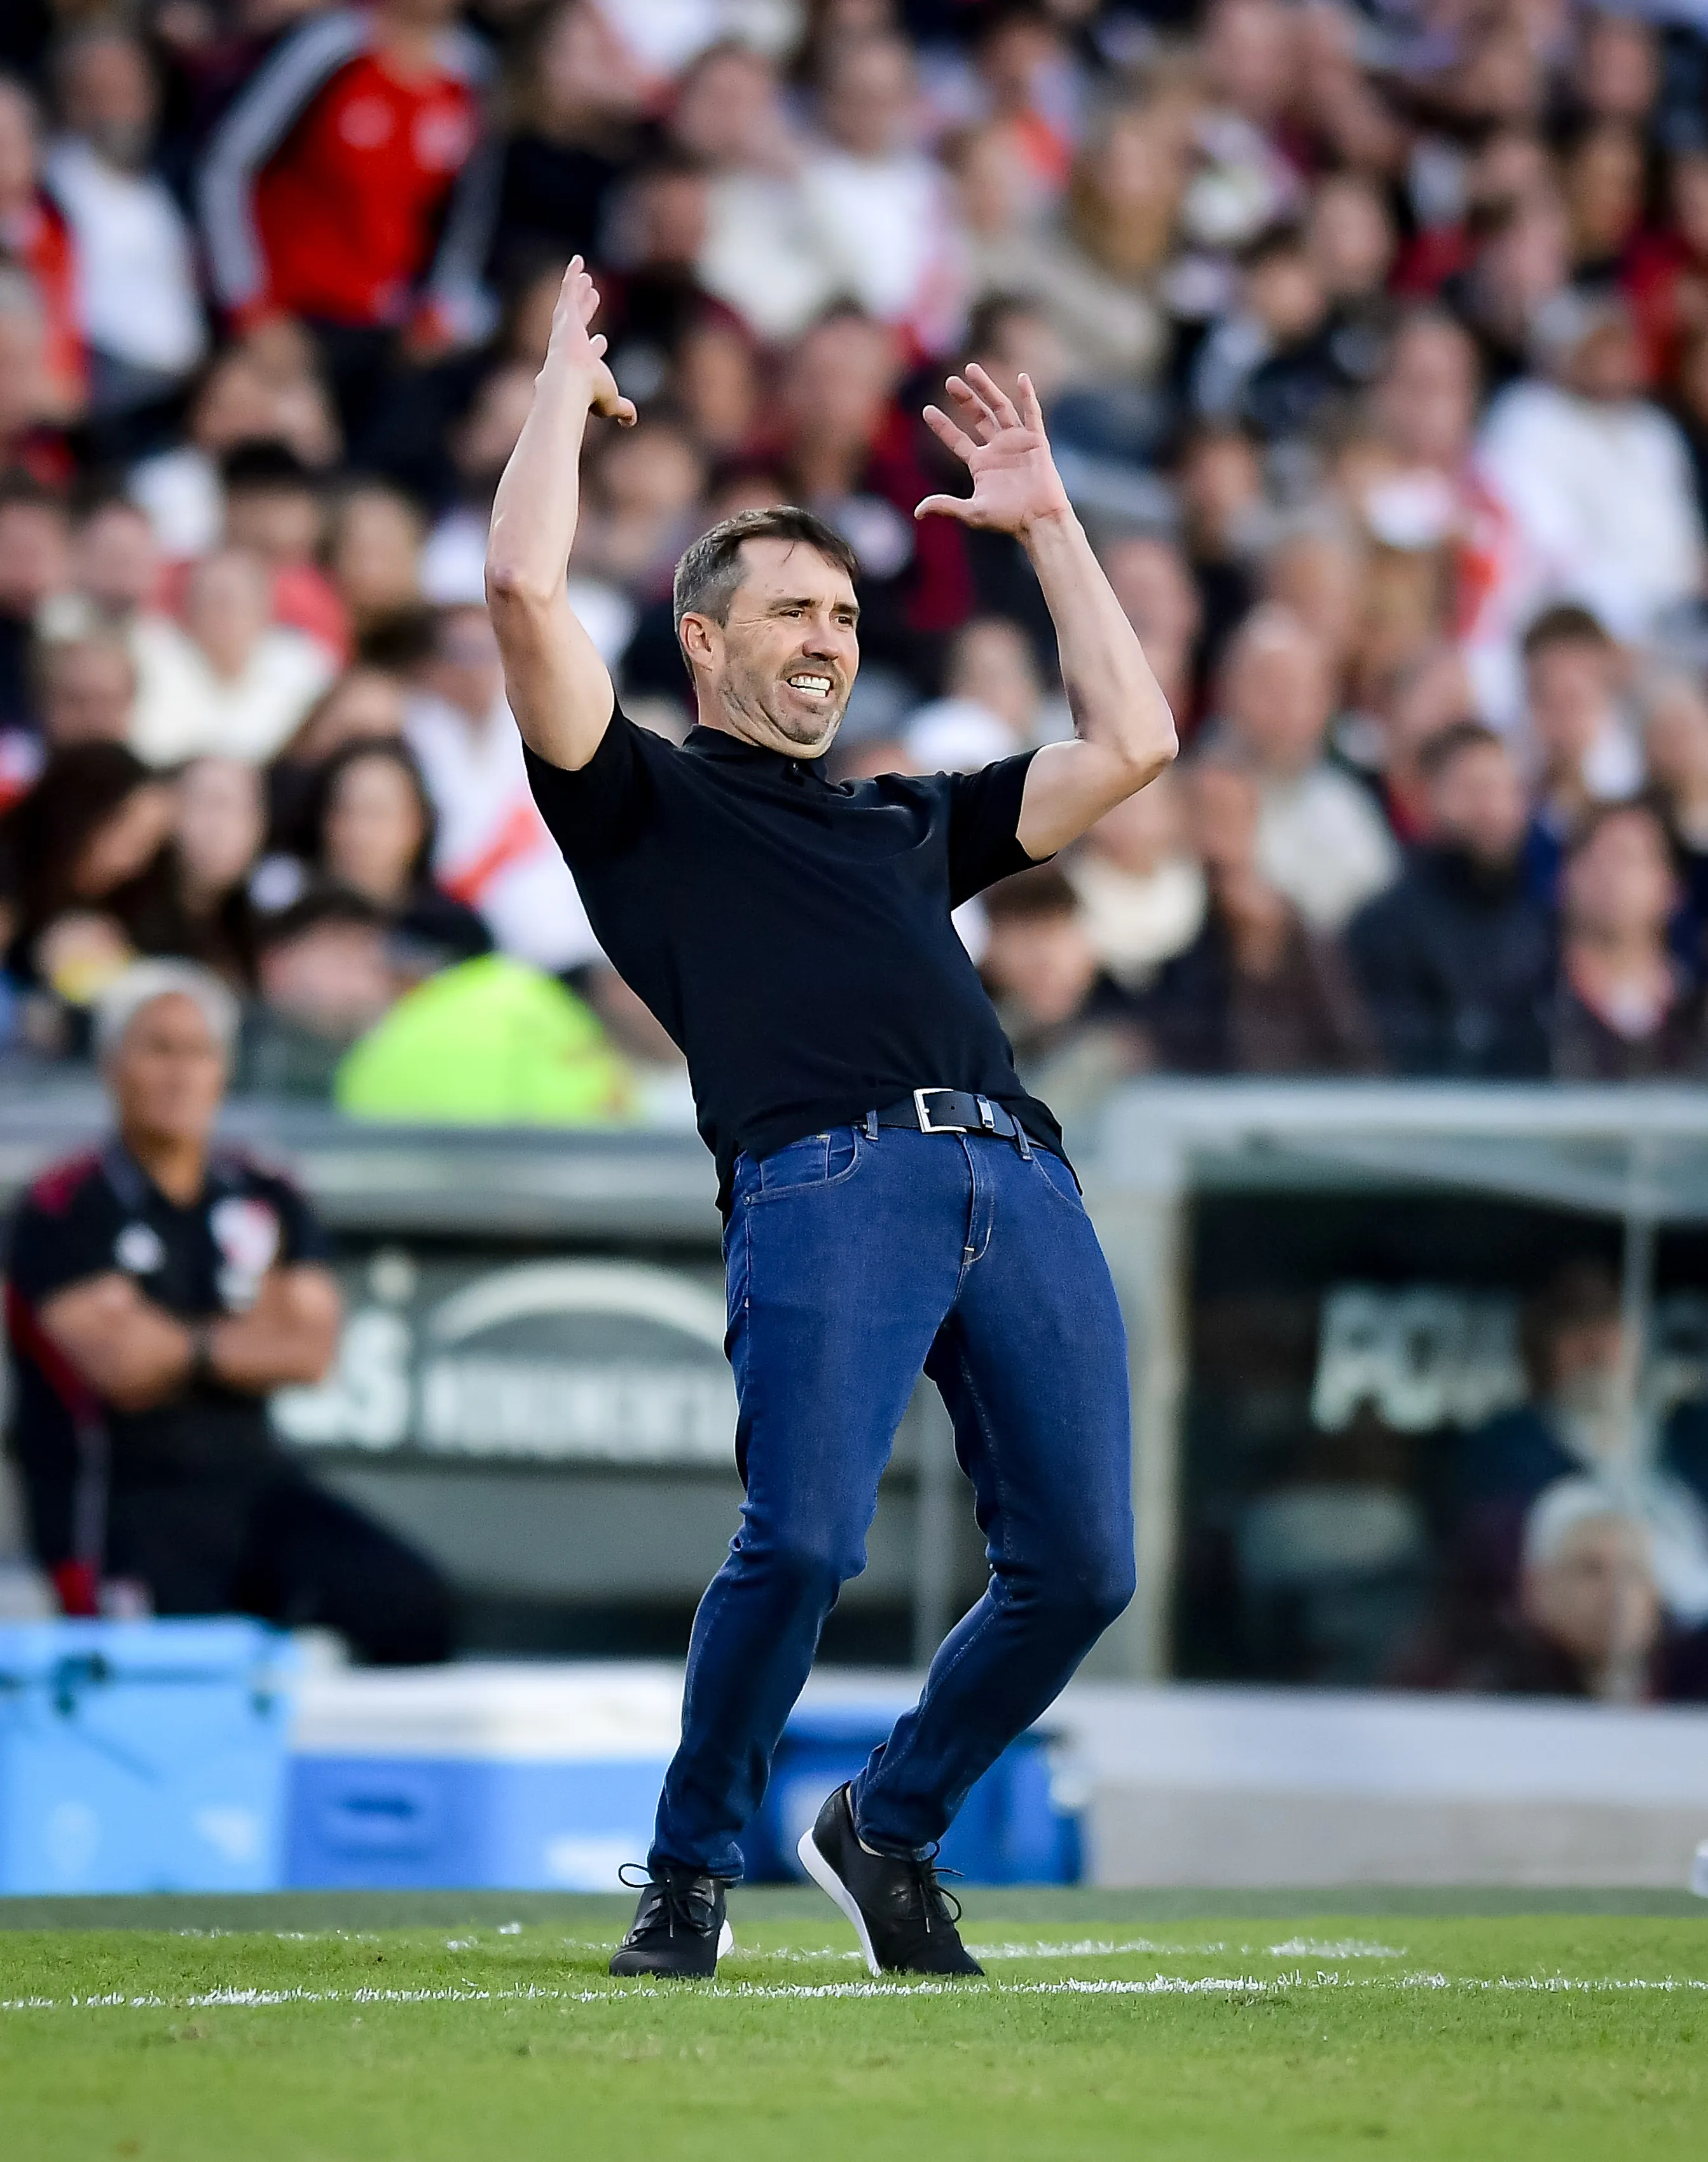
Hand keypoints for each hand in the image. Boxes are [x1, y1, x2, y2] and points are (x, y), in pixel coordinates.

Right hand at [546, 258, 636, 425]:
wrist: (570, 384)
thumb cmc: (589, 396)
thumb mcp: (611, 402)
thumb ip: (622, 409)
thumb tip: (631, 421)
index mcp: (580, 367)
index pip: (588, 354)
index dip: (596, 349)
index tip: (602, 342)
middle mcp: (570, 346)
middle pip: (579, 324)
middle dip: (586, 312)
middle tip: (595, 298)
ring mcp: (566, 329)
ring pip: (571, 305)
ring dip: (578, 292)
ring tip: (587, 278)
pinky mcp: (565, 315)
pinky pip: (568, 289)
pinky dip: (572, 275)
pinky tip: (578, 260)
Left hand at [916, 365, 1070, 537]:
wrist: (1039, 521)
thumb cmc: (1008, 520)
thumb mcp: (972, 512)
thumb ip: (946, 506)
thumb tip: (918, 512)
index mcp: (981, 464)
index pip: (957, 439)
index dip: (942, 426)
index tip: (926, 410)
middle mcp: (997, 449)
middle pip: (978, 416)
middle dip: (964, 399)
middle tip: (950, 381)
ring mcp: (1017, 442)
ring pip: (1000, 408)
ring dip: (987, 389)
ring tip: (972, 369)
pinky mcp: (1036, 441)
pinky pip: (1032, 414)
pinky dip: (1028, 396)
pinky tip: (1022, 378)